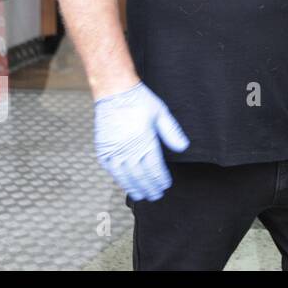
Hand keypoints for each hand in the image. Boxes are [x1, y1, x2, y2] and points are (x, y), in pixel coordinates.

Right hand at [94, 81, 188, 201]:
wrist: (114, 91)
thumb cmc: (139, 101)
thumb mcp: (161, 113)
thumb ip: (172, 132)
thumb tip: (183, 148)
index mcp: (144, 141)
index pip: (154, 168)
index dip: (160, 179)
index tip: (166, 185)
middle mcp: (128, 149)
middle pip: (140, 175)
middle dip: (149, 187)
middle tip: (155, 196)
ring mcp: (114, 150)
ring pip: (124, 176)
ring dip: (133, 187)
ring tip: (141, 195)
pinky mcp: (103, 149)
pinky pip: (111, 169)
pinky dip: (119, 178)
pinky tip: (125, 183)